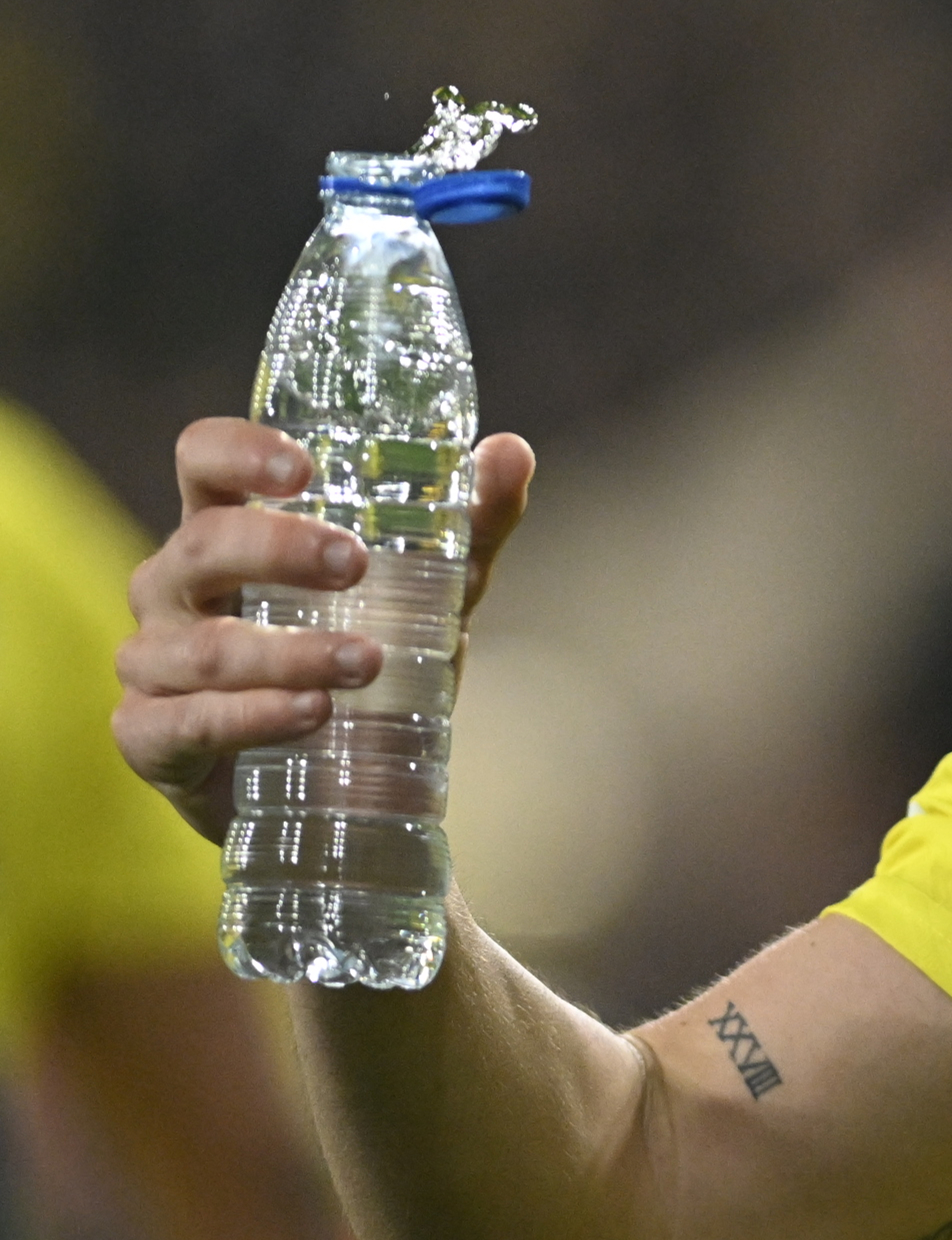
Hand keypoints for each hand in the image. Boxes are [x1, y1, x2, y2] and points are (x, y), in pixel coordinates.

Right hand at [114, 420, 537, 844]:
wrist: (341, 788)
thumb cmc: (362, 660)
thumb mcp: (426, 592)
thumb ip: (470, 527)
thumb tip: (512, 453)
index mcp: (226, 532)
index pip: (203, 462)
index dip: (239, 451)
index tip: (304, 468)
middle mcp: (176, 588)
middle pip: (203, 546)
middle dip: (278, 550)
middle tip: (354, 563)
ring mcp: (154, 663)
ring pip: (204, 647)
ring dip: (288, 652)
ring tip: (366, 661)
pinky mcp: (151, 738)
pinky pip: (187, 723)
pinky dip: (253, 717)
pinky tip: (311, 713)